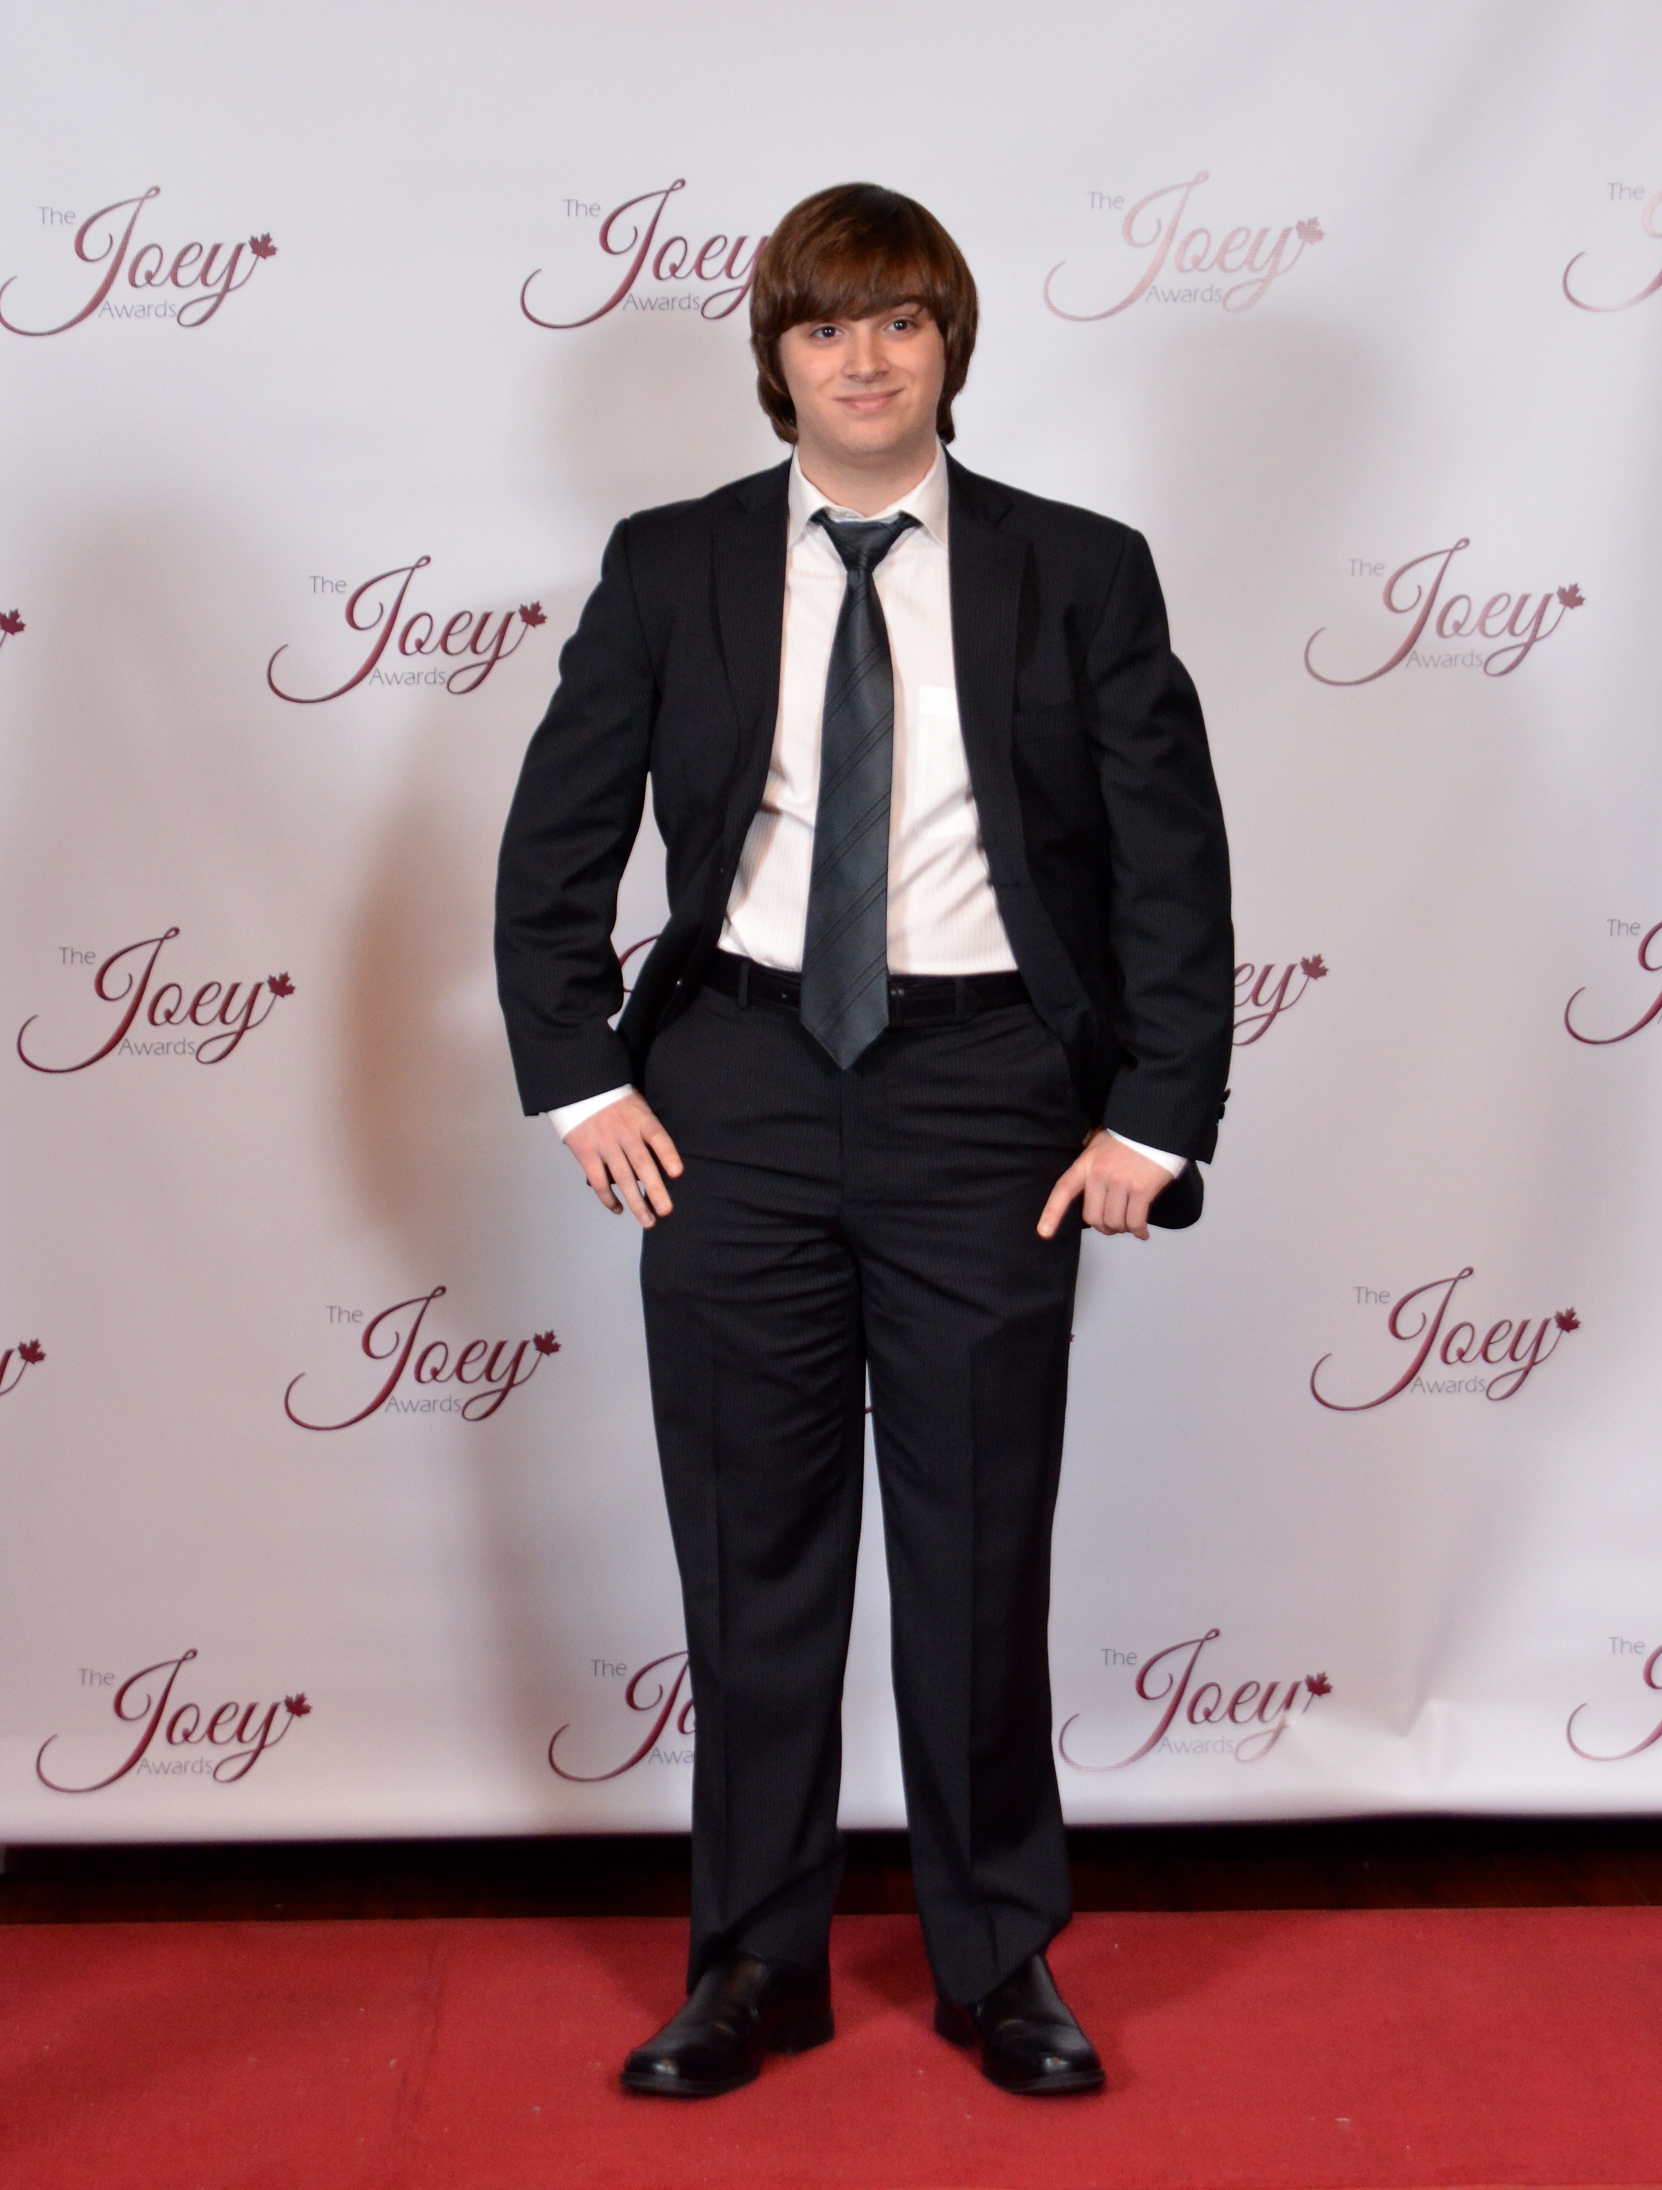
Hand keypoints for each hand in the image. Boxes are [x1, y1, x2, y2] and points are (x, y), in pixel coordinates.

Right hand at [564, 1092, 682, 1228]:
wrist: (581, 1088)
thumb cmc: (615, 1102)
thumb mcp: (638, 1105)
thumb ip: (648, 1128)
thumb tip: (666, 1159)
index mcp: (640, 1119)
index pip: (657, 1137)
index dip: (668, 1154)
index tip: (677, 1173)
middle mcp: (623, 1132)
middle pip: (642, 1164)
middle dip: (655, 1190)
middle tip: (666, 1211)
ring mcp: (604, 1143)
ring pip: (622, 1178)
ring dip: (635, 1202)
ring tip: (648, 1221)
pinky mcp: (586, 1152)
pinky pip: (599, 1181)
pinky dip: (608, 1198)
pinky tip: (619, 1209)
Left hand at [1038, 1129, 1174, 1241]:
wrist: (1153, 1128)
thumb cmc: (1125, 1139)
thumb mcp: (1097, 1147)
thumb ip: (1088, 1168)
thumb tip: (1084, 1191)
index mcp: (1086, 1164)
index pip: (1063, 1190)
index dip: (1052, 1213)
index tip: (1044, 1232)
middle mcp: (1100, 1175)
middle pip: (1093, 1217)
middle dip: (1103, 1227)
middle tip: (1112, 1226)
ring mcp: (1121, 1183)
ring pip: (1115, 1222)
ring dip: (1122, 1229)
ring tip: (1128, 1225)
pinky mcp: (1142, 1190)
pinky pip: (1135, 1220)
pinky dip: (1139, 1231)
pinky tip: (1142, 1233)